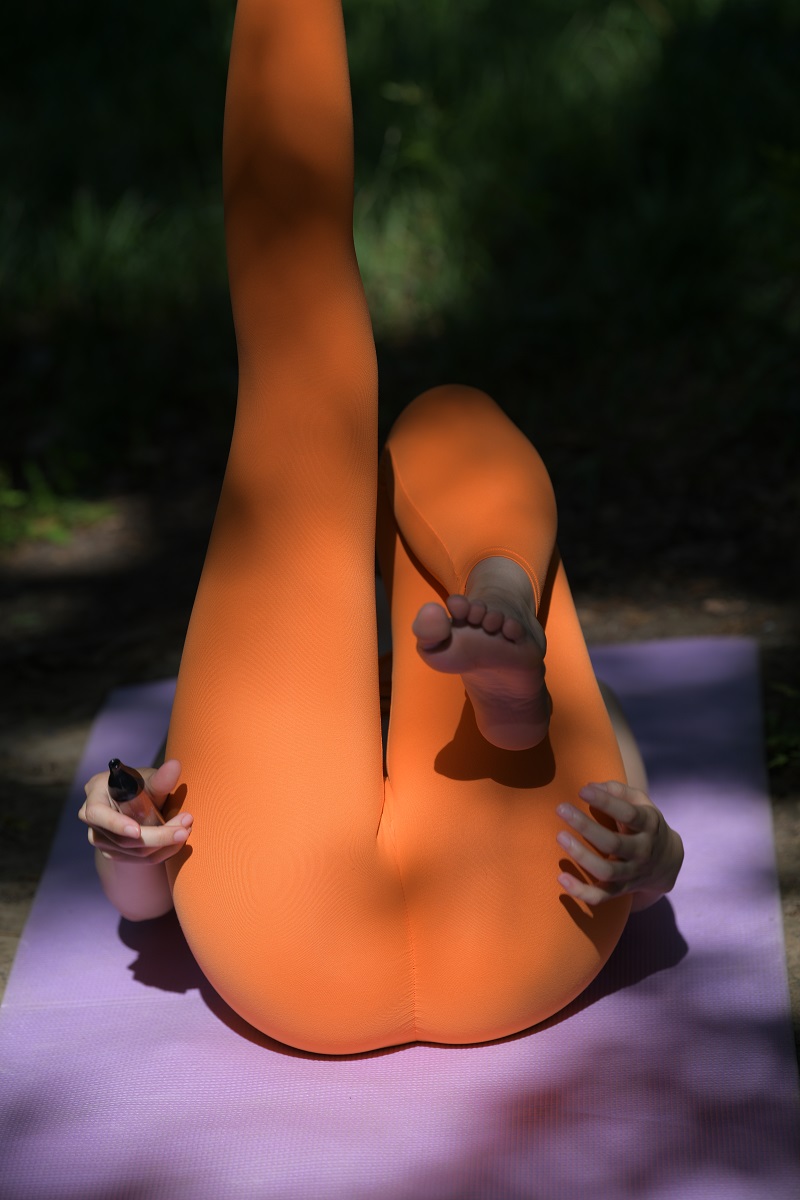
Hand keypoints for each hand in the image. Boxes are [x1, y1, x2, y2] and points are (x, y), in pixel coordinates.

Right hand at [78, 759, 191, 865]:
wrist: (139, 801)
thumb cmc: (141, 785)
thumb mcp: (149, 779)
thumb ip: (161, 778)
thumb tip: (175, 765)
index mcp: (95, 795)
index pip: (97, 814)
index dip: (116, 824)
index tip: (137, 831)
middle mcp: (93, 821)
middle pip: (123, 839)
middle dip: (158, 836)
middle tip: (185, 826)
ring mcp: (102, 840)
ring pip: (135, 852)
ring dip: (165, 844)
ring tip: (186, 828)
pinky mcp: (115, 854)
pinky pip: (141, 860)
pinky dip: (163, 852)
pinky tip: (178, 840)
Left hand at [555, 780, 682, 909]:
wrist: (667, 862)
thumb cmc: (644, 823)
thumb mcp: (641, 803)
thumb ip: (618, 791)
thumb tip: (590, 786)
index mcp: (649, 825)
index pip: (628, 813)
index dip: (605, 802)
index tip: (582, 790)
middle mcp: (643, 851)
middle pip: (613, 843)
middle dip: (585, 826)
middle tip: (560, 809)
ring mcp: (632, 873)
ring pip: (606, 871)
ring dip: (581, 856)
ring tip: (560, 836)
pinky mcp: (621, 890)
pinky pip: (600, 897)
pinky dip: (581, 891)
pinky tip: (561, 877)